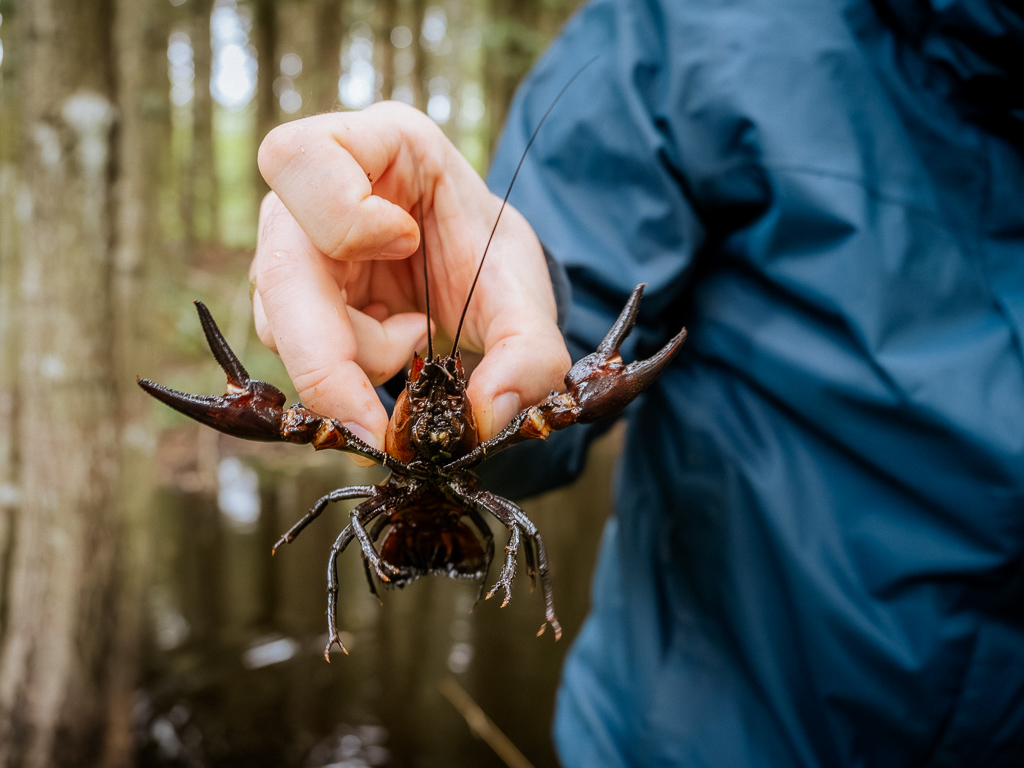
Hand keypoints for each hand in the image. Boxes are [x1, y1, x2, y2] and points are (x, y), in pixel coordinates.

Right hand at [251, 101, 570, 454]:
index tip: (406, 244)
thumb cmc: (494, 260)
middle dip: (330, 355)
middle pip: (278, 267)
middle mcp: (316, 189)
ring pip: (280, 322)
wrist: (482, 276)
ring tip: (418, 336)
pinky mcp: (290, 293)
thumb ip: (528, 356)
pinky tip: (398, 342)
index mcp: (378, 144)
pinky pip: (292, 348)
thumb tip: (485, 417)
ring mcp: (294, 244)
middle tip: (377, 428)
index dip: (343, 217)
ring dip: (352, 359)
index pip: (302, 157)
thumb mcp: (526, 298)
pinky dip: (346, 369)